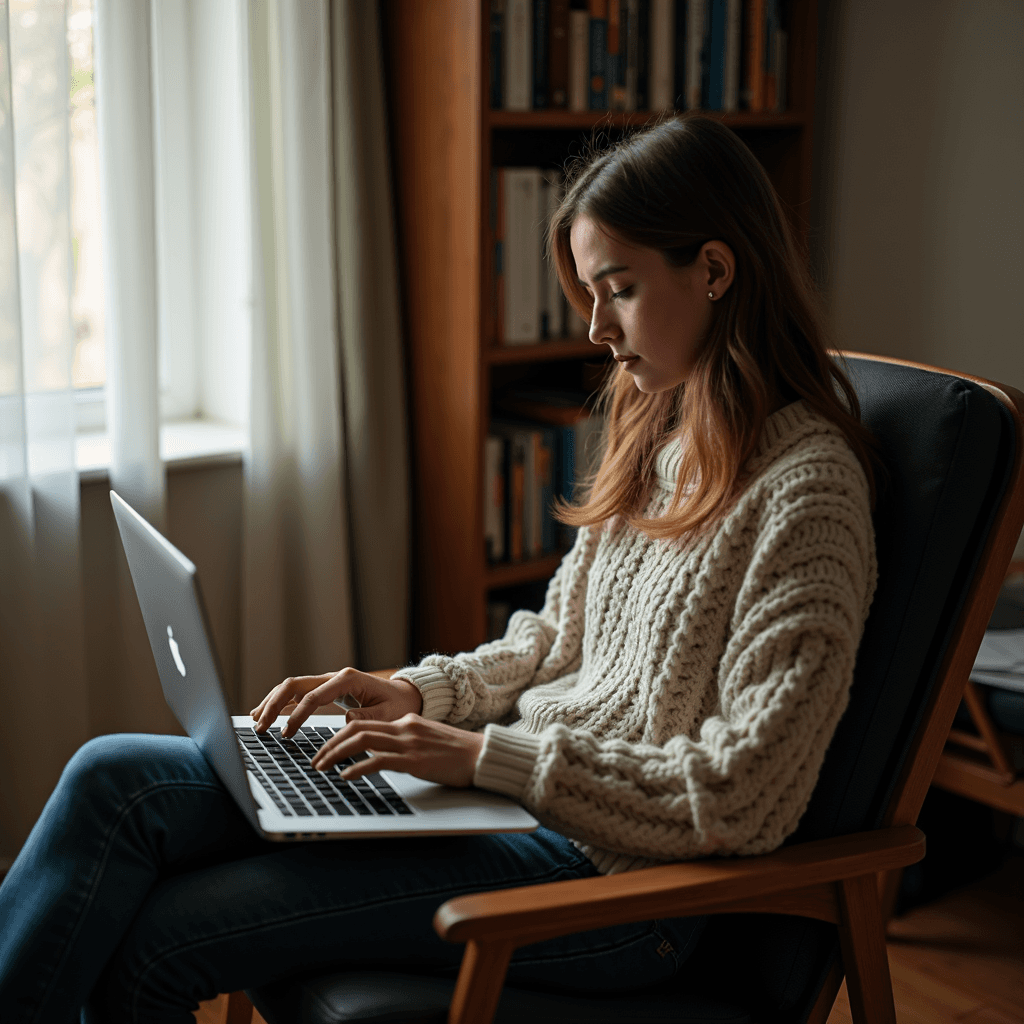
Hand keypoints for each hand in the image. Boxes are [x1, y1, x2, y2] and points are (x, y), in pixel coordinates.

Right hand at [249, 667, 422, 736]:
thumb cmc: (398, 705)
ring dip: (272, 702)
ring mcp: (328, 681)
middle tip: (261, 727)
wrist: (405, 695)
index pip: (313, 697)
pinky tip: (266, 713)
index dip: (296, 715)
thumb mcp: (388, 714)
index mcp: (348, 680)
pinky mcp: (326, 689)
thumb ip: (367, 717)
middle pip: (295, 685)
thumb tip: (344, 720)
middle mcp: (334, 676)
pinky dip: (280, 702)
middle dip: (274, 705)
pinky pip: (298, 693)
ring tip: (256, 721)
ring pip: (292, 686)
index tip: (286, 734)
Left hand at [310, 714, 484, 787]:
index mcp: (406, 722)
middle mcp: (404, 728)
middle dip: (330, 744)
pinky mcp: (415, 761)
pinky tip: (346, 777)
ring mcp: (409, 743)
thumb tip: (380, 756)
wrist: (483, 756)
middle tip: (315, 760)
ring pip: (362, 742)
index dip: (339, 736)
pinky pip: (379, 761)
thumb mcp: (427, 742)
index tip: (325, 749)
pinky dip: (357, 768)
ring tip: (322, 768)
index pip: (364, 723)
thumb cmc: (458, 755)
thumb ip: (405, 744)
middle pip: (356, 729)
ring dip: (336, 754)